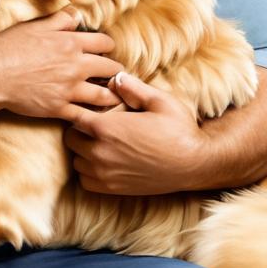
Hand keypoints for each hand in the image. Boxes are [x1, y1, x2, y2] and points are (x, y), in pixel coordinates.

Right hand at [0, 8, 123, 123]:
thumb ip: (60, 20)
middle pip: (110, 69)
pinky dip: (93, 116)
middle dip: (115, 71)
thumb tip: (77, 14)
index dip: (108, 46)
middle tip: (114, 75)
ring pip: (103, 95)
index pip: (105, 43)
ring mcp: (69, 89)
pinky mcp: (59, 108)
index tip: (106, 51)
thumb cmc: (9, 47)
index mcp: (71, 43)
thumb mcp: (36, 26)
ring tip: (113, 97)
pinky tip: (95, 115)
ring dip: (111, 95)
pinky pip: (84, 115)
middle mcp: (76, 66)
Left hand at [64, 71, 208, 194]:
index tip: (88, 108)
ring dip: (83, 152)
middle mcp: (101, 152)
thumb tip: (115, 78)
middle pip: (71, 139)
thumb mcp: (160, 100)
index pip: (74, 116)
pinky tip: (104, 162)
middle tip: (95, 125)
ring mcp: (105, 173)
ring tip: (100, 143)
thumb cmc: (179, 130)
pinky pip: (85, 181)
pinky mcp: (113, 189)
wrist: (195, 164)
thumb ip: (133, 88)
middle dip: (79, 130)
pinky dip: (89, 172)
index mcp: (108, 128)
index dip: (79, 110)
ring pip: (76, 161)